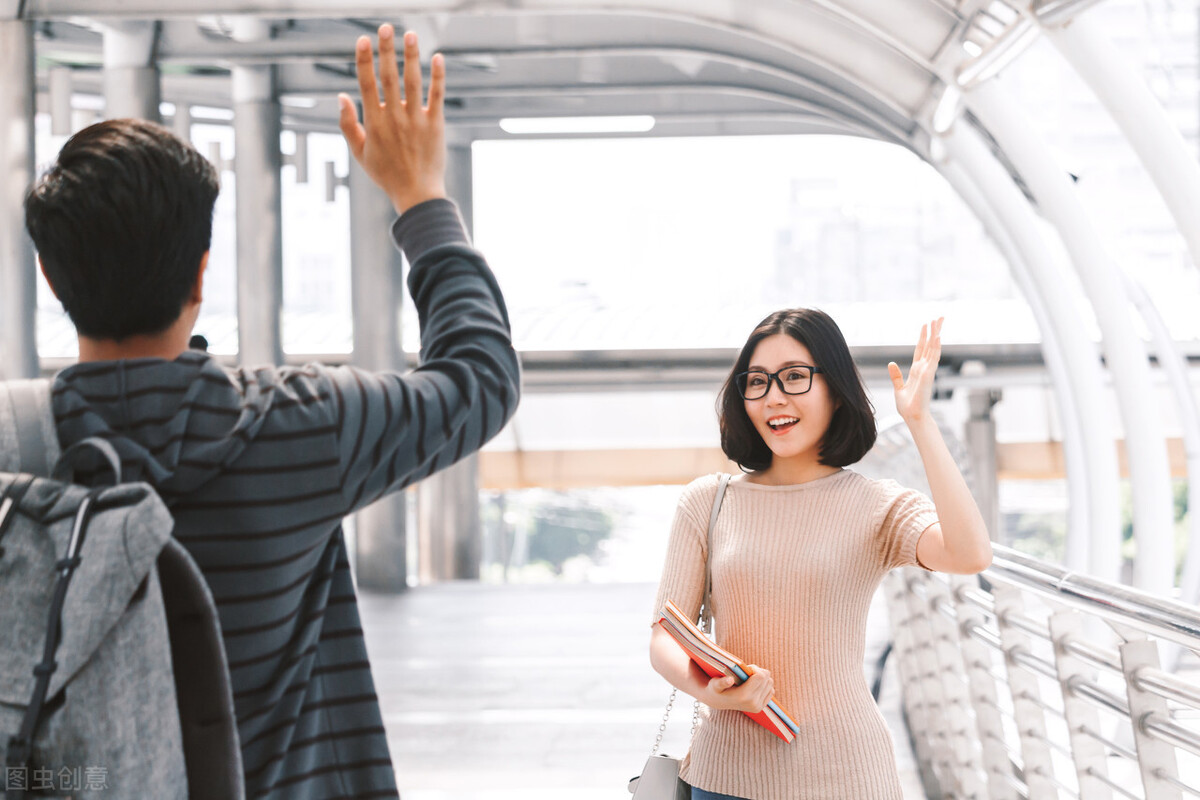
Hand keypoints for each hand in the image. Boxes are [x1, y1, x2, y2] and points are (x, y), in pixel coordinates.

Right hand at [338, 24, 446, 213]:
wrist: (417, 194)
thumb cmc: (387, 174)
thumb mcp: (360, 152)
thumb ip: (348, 124)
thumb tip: (341, 96)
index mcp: (373, 123)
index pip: (366, 84)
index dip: (364, 60)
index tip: (363, 39)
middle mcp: (394, 118)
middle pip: (388, 77)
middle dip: (386, 50)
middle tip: (385, 27)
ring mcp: (416, 120)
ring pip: (413, 82)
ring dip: (411, 56)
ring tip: (410, 34)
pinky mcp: (435, 124)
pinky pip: (437, 95)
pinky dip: (438, 76)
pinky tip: (437, 57)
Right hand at [706, 665, 773, 713]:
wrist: (717, 702)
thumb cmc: (716, 689)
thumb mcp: (715, 684)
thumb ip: (722, 682)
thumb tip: (730, 680)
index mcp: (744, 697)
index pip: (761, 676)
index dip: (755, 668)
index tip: (746, 668)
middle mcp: (753, 704)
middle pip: (767, 679)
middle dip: (758, 672)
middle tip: (747, 673)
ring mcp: (758, 707)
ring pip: (770, 683)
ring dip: (762, 678)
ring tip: (750, 679)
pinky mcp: (761, 708)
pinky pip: (771, 690)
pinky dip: (765, 685)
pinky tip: (754, 685)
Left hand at [888, 317, 942, 424]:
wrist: (912, 416)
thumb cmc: (907, 406)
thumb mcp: (898, 388)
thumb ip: (896, 375)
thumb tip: (891, 364)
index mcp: (917, 369)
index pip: (921, 349)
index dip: (923, 336)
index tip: (926, 324)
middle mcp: (924, 367)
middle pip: (930, 345)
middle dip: (934, 330)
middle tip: (939, 317)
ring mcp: (928, 370)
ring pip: (933, 348)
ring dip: (936, 334)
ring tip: (938, 321)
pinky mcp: (929, 374)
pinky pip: (933, 358)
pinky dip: (936, 347)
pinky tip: (937, 336)